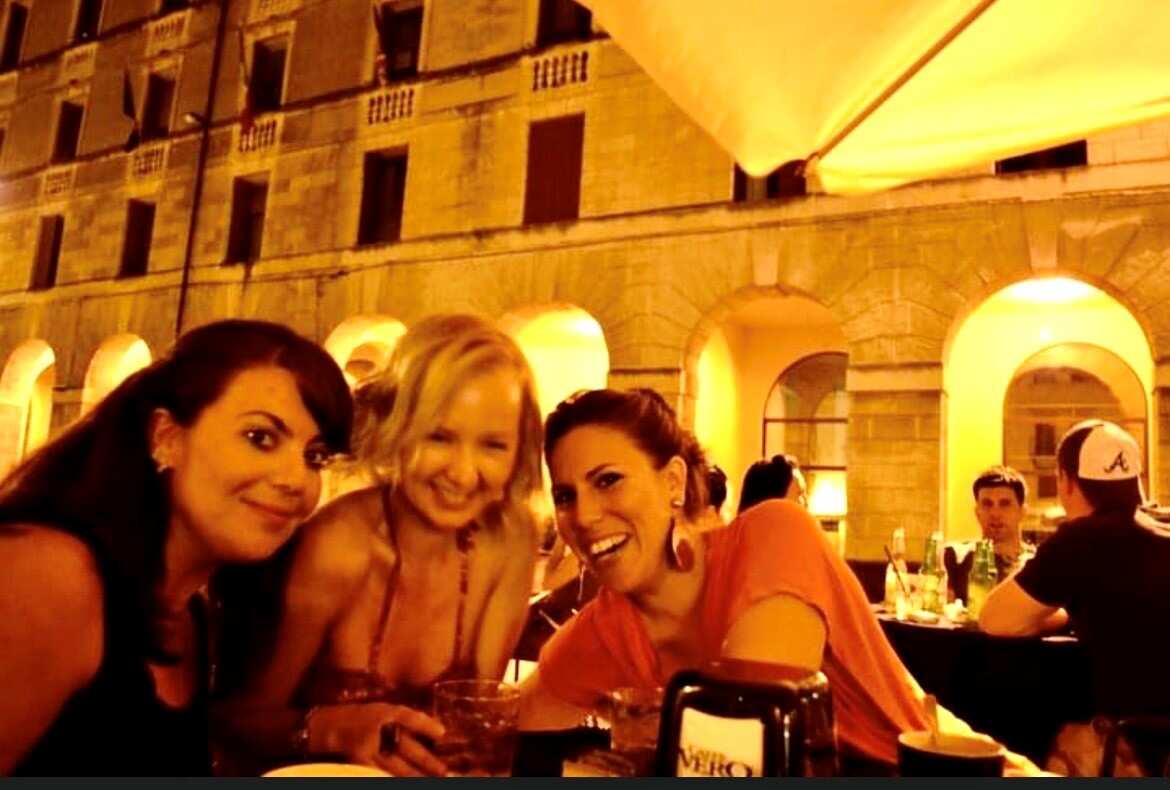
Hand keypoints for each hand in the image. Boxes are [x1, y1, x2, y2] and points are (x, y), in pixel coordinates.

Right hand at [311, 702, 446, 775]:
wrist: (329, 727)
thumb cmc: (361, 717)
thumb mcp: (384, 710)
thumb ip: (404, 720)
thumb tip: (434, 730)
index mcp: (386, 712)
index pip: (409, 717)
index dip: (426, 725)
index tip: (442, 733)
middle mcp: (378, 729)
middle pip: (407, 747)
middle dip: (427, 760)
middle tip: (443, 770)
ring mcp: (370, 748)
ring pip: (397, 766)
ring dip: (415, 774)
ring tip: (432, 780)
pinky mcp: (361, 762)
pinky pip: (382, 772)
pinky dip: (394, 777)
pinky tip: (407, 780)